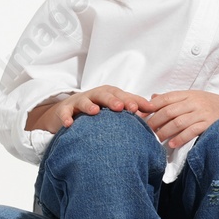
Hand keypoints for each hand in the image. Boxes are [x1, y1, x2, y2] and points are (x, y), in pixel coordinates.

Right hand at [26, 85, 149, 133]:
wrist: (68, 111)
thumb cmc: (97, 109)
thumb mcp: (113, 106)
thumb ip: (132, 106)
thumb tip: (154, 110)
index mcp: (109, 94)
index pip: (123, 95)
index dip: (132, 100)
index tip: (142, 109)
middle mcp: (95, 95)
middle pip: (105, 94)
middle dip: (113, 100)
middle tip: (121, 107)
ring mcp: (79, 102)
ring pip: (84, 101)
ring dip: (89, 105)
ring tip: (95, 111)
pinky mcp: (65, 110)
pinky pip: (64, 113)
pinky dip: (66, 117)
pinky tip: (69, 124)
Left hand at [139, 90, 218, 147]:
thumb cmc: (212, 106)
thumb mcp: (194, 97)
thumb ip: (174, 99)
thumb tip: (153, 98)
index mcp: (189, 94)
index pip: (165, 98)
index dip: (151, 107)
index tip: (140, 116)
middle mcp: (195, 101)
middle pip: (168, 111)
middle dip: (155, 121)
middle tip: (146, 131)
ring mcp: (203, 112)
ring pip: (178, 121)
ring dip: (165, 131)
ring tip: (157, 139)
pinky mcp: (210, 124)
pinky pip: (191, 131)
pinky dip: (180, 138)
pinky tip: (172, 144)